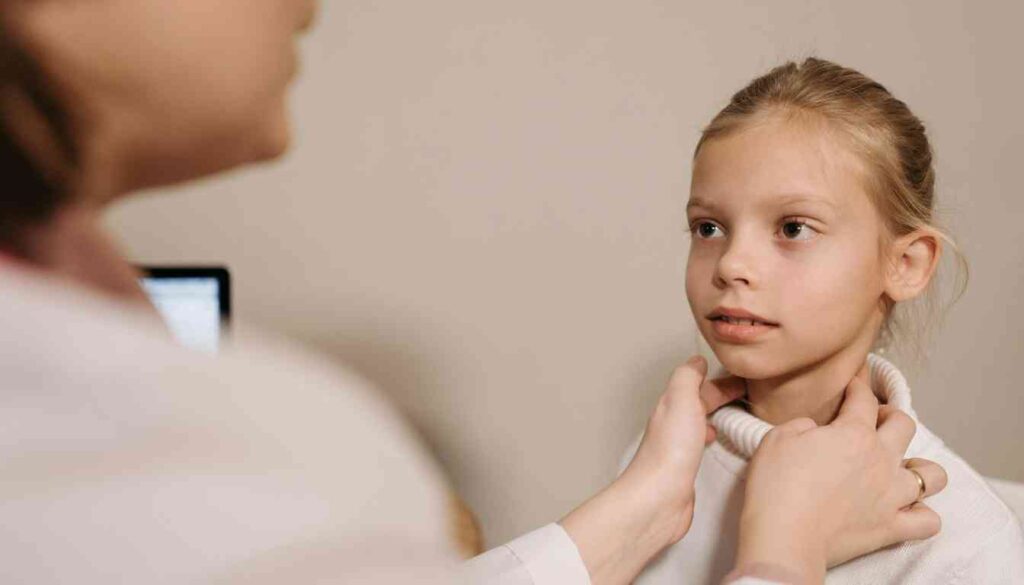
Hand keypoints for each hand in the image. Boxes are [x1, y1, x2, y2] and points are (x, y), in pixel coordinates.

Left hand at [560, 355, 743, 584]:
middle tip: (746, 393)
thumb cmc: (669, 452)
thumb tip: (695, 361)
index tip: (742, 377)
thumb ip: (687, 377)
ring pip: (699, 422)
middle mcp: (673, 424)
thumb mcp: (680, 399)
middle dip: (720, 395)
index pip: (697, 384)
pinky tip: (717, 443)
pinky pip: (700, 445)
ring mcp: (679, 447)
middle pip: (699, 402)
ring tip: (737, 414)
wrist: (658, 498)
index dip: (719, 379)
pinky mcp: (686, 468)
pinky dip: (711, 437)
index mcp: (672, 405)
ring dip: (716, 414)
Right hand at [732, 364, 946, 582]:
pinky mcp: (891, 528)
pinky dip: (922, 513)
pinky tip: (904, 508)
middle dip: (890, 417)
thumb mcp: (777, 438)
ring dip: (920, 467)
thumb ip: (803, 425)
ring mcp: (892, 496)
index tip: (851, 386)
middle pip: (905, 425)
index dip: (857, 387)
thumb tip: (815, 430)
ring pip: (933, 475)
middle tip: (872, 422)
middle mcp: (881, 460)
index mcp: (854, 434)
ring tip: (899, 469)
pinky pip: (928, 520)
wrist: (783, 539)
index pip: (864, 398)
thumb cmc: (776, 487)